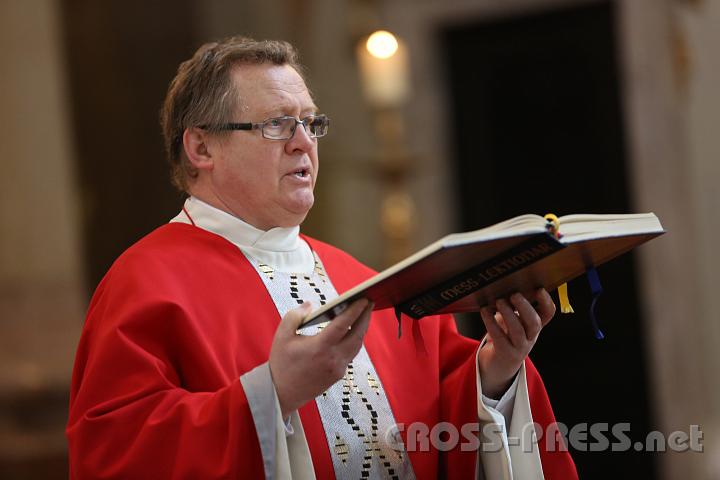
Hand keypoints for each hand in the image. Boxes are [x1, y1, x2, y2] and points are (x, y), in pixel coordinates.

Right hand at [269, 298, 372, 417]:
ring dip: (361, 329)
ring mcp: (338, 369)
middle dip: (365, 317)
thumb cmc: (281, 363)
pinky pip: (350, 354)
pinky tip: (352, 332)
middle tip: (370, 302)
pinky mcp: (338, 375)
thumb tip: (310, 305)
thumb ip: (295, 316)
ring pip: (356, 345)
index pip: (343, 325)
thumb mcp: (282, 335)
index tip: (364, 298)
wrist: (281, 393)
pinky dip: (353, 340)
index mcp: (320, 348)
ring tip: (363, 314)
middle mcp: (333, 359)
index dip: (355, 310)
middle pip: (357, 335)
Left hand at [478, 289, 554, 398]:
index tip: (539, 288)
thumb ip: (513, 306)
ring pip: (518, 331)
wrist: (499, 365)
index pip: (548, 314)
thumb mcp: (514, 320)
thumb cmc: (506, 336)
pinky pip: (499, 337)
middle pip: (534, 324)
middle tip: (514, 294)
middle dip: (525, 308)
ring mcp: (519, 347)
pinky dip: (491, 322)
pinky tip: (485, 311)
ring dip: (508, 314)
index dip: (546, 301)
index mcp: (534, 326)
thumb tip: (503, 285)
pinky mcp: (505, 353)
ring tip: (499, 301)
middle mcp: (530, 337)